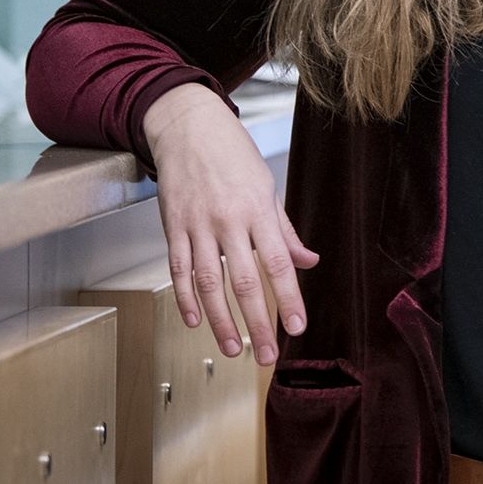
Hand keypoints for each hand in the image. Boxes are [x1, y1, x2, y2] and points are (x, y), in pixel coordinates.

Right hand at [143, 82, 319, 365]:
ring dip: (220, 321)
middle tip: (267, 355)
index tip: (298, 327)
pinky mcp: (172, 227)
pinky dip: (186, 299)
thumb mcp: (268, 188)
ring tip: (233, 349)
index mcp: (258, 210)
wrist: (189, 128)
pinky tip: (195, 322)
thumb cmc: (234, 157)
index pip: (278, 262)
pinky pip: (179, 270)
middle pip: (245, 281)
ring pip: (209, 283)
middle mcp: (228, 220)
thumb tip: (309, 261)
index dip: (289, 297)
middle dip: (258, 321)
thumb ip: (285, 231)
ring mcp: (197, 225)